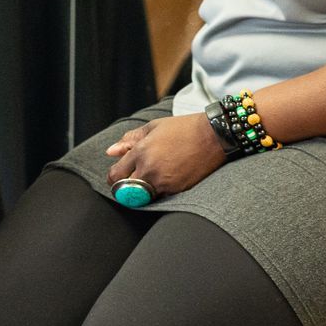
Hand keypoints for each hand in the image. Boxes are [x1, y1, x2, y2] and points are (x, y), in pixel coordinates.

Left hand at [104, 114, 226, 199]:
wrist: (213, 136)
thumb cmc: (182, 128)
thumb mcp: (153, 128)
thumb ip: (129, 140)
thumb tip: (111, 152)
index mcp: (141, 153)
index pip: (115, 176)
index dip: (113, 178)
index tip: (117, 176)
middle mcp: (150, 170)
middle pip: (125, 190)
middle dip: (124, 187)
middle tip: (130, 181)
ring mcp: (164, 182)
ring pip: (142, 197)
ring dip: (141, 192)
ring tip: (149, 180)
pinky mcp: (178, 190)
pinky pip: (160, 197)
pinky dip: (158, 192)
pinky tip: (164, 180)